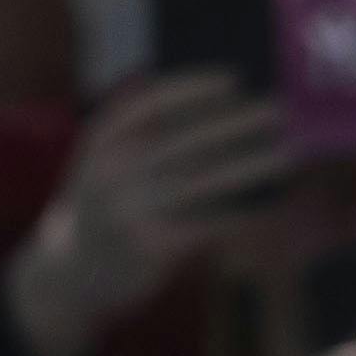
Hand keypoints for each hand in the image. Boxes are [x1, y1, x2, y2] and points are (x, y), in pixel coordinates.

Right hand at [12, 71, 284, 355]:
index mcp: (100, 144)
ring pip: (205, 181)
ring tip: (288, 154)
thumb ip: (141, 131)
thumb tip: (219, 104)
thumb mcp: (103, 163)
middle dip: (239, 123)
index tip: (235, 79)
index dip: (194, 88)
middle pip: (187, 140)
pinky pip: (209, 222)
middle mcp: (113, 173)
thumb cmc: (102, 208)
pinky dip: (242, 212)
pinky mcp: (151, 246)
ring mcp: (131, 211)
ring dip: (253, 165)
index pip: (151, 103)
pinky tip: (268, 203)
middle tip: (279, 109)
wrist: (67, 276)